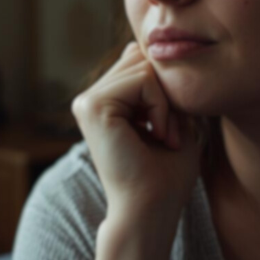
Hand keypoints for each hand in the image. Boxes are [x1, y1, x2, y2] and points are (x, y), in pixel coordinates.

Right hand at [71, 41, 204, 221]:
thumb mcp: (172, 119)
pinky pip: (143, 80)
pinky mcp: (92, 106)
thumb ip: (164, 86)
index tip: (170, 133)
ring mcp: (86, 101)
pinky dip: (162, 107)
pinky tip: (157, 136)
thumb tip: (158, 48)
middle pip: (141, 59)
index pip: (141, 63)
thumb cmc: (166, 175)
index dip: (167, 90)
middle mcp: (89, 99)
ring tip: (164, 138)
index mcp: (103, 103)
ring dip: (167, 104)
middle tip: (169, 136)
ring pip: (144, 67)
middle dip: (167, 94)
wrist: (151, 211)